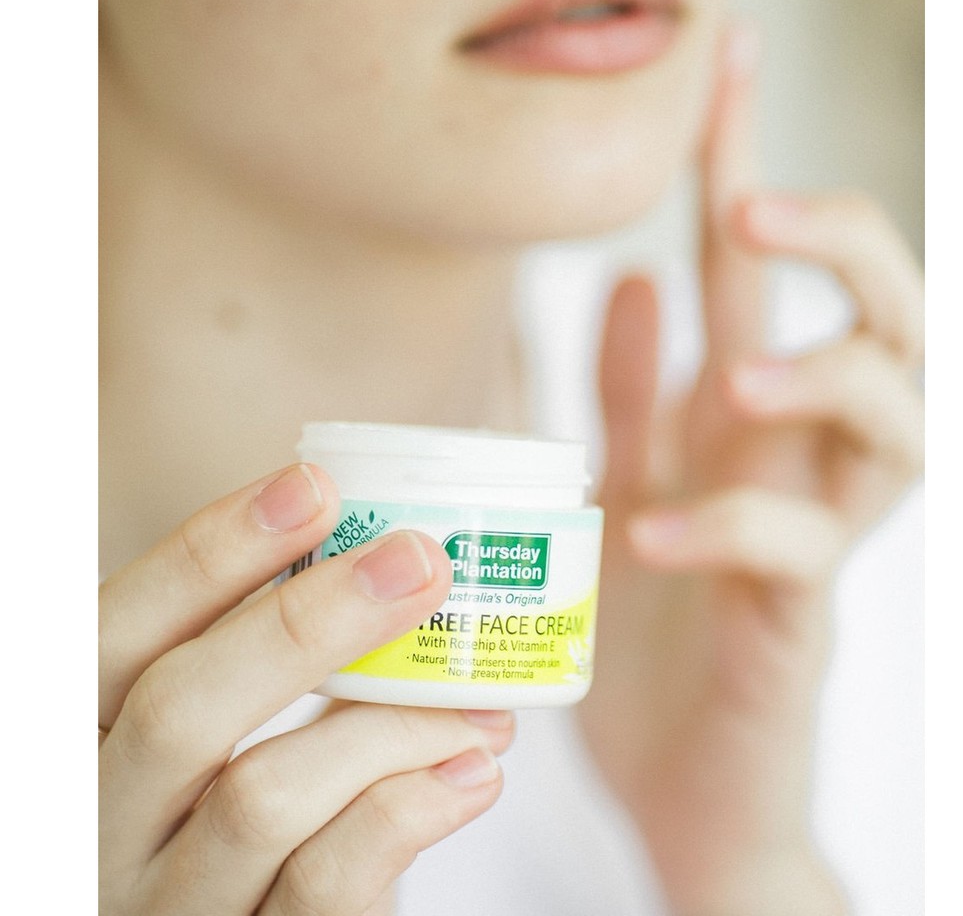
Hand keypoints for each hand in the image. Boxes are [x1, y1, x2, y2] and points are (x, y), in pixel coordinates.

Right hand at [99, 464, 514, 915]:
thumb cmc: (225, 812)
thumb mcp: (211, 727)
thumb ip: (258, 655)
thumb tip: (398, 556)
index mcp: (82, 735)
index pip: (112, 632)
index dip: (209, 553)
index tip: (314, 488)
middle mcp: (102, 823)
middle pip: (178, 708)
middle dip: (309, 621)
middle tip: (420, 562)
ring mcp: (167, 904)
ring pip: (262, 798)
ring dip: (390, 728)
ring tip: (480, 702)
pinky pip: (323, 887)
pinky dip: (408, 814)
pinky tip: (474, 772)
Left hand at [578, 24, 922, 914]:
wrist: (679, 791)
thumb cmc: (649, 636)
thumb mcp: (623, 483)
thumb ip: (627, 391)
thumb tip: (632, 278)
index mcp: (747, 416)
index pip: (761, 268)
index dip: (749, 162)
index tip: (731, 63)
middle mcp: (802, 458)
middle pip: (879, 314)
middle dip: (836, 243)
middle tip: (756, 208)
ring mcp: (817, 537)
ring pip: (894, 419)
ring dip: (824, 374)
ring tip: (738, 372)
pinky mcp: (800, 623)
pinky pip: (796, 553)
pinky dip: (726, 527)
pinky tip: (648, 530)